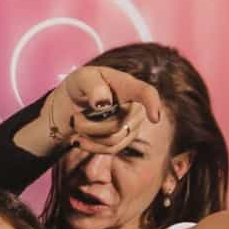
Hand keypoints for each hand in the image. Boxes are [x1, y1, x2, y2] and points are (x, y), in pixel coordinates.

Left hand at [41, 65, 165, 156]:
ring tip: (78, 123)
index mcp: (127, 85)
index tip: (154, 119)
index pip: (146, 93)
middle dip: (88, 124)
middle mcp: (134, 106)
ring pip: (111, 140)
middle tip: (75, 116)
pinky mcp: (124, 139)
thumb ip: (92, 86)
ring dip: (87, 134)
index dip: (152, 104)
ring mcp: (132, 124)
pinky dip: (89, 146)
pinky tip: (79, 138)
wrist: (74, 103)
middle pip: (116, 125)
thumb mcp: (81, 78)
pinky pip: (109, 150)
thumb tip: (104, 103)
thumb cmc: (81, 86)